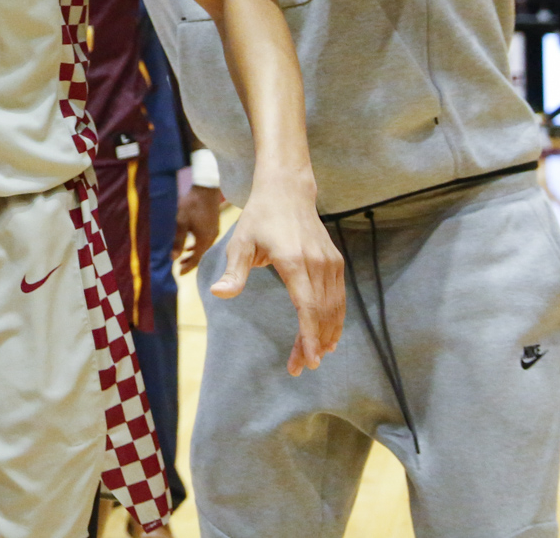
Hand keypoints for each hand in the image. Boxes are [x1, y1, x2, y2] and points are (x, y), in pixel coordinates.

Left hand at [172, 183, 223, 273]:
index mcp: (204, 239)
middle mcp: (211, 238)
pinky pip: (206, 241)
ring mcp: (214, 232)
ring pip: (203, 248)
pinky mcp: (214, 226)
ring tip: (183, 258)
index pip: (196, 259)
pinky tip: (191, 245)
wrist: (206, 189)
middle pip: (201, 255)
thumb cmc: (191, 205)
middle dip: (190, 262)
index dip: (188, 268)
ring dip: (193, 254)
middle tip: (179, 268)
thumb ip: (178, 242)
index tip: (179, 274)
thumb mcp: (181, 223)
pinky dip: (197, 246)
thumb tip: (173, 259)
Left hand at [210, 176, 345, 375]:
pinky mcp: (335, 262)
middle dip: (314, 344)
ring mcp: (330, 263)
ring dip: (327, 335)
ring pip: (334, 308)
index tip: (309, 361)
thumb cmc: (259, 218)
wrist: (287, 191)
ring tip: (315, 358)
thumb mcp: (240, 242)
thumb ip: (233, 271)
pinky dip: (335, 319)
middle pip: (321, 314)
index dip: (309, 336)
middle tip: (302, 368)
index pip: (308, 307)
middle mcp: (317, 264)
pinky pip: (339, 297)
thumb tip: (220, 294)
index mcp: (294, 261)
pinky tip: (328, 336)